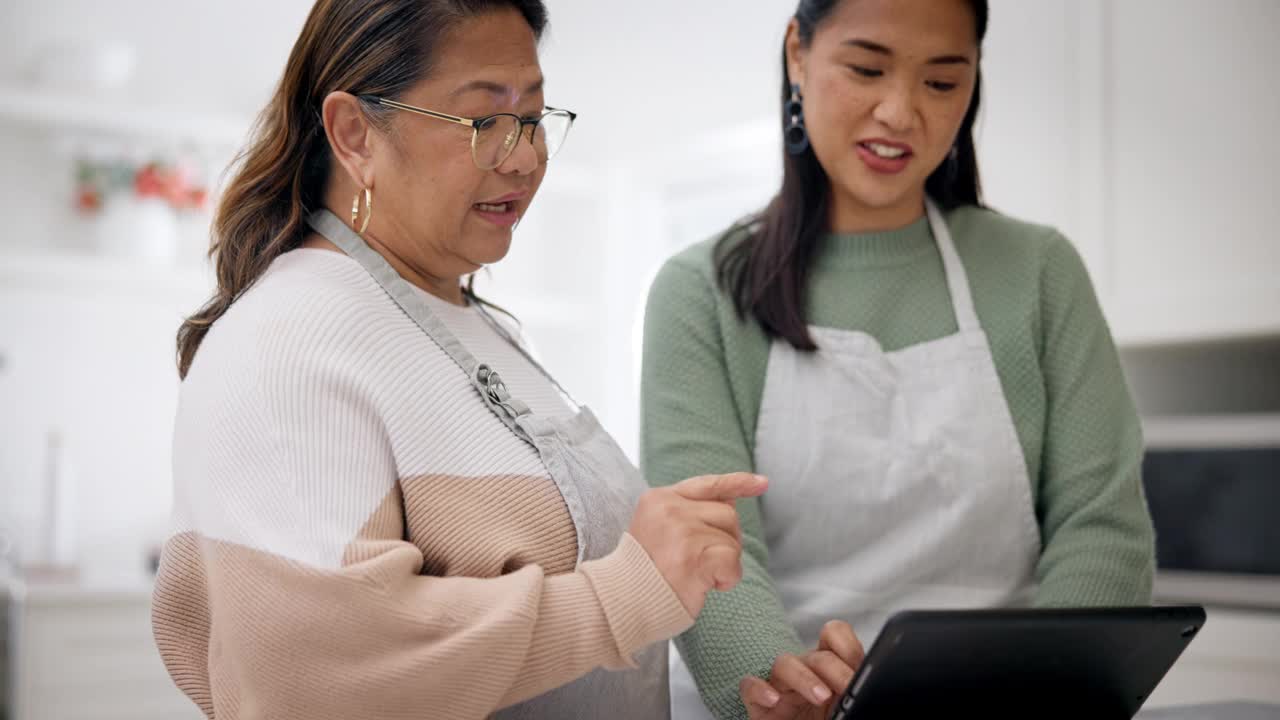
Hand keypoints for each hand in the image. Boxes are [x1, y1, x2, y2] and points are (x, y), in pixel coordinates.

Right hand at [628, 473, 767, 616]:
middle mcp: (670, 509)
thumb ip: (690, 511)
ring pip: (732, 540)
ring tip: (697, 575)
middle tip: (702, 562)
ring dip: (725, 562)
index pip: (707, 484)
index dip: (738, 483)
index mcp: (659, 498)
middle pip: (728, 514)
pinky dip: (727, 579)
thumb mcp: (659, 528)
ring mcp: (681, 532)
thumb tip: (733, 500)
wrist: (620, 602)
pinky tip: (705, 586)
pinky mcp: (694, 558)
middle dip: (726, 540)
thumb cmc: (644, 571)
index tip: (763, 483)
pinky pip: (733, 562)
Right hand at [740, 621, 864, 719]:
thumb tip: (874, 694)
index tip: (861, 669)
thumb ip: (856, 697)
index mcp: (829, 672)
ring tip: (821, 696)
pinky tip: (774, 701)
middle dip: (836, 669)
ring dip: (804, 677)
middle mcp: (805, 674)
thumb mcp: (846, 711)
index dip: (848, 647)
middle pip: (817, 655)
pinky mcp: (758, 704)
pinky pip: (750, 685)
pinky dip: (760, 689)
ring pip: (784, 663)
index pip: (835, 637)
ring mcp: (779, 687)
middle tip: (849, 687)